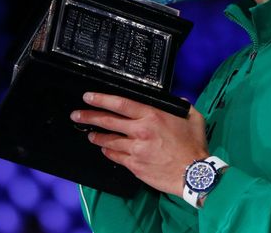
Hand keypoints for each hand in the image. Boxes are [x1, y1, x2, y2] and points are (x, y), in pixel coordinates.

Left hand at [70, 92, 208, 196]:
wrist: (194, 174)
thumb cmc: (194, 145)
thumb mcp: (193, 118)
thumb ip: (182, 105)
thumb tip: (175, 99)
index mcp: (152, 116)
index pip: (120, 104)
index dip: (101, 99)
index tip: (88, 97)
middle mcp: (140, 131)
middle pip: (108, 121)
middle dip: (89, 117)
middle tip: (77, 115)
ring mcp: (135, 149)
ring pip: (109, 140)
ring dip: (97, 136)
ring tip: (90, 134)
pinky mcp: (135, 165)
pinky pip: (116, 156)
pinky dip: (108, 152)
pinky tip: (105, 150)